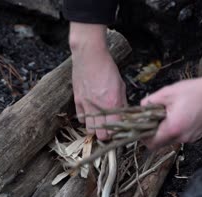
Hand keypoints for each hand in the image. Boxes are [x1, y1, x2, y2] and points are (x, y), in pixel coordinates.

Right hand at [69, 22, 126, 139]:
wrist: (90, 56)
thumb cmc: (108, 69)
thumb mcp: (121, 87)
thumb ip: (122, 104)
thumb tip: (124, 117)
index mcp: (112, 104)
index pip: (115, 130)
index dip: (118, 134)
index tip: (120, 133)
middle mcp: (98, 107)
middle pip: (101, 135)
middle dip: (106, 135)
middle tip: (110, 131)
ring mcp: (86, 105)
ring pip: (89, 129)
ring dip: (95, 129)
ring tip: (100, 124)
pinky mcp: (77, 101)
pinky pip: (81, 118)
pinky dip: (86, 120)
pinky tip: (91, 115)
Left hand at [141, 58, 201, 149]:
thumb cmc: (195, 91)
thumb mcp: (168, 92)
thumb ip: (150, 101)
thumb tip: (141, 108)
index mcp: (174, 128)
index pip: (151, 143)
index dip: (143, 136)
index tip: (140, 126)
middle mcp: (182, 137)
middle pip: (160, 143)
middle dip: (153, 134)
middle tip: (151, 119)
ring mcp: (191, 138)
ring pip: (170, 140)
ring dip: (164, 131)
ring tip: (165, 114)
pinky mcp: (196, 135)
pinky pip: (180, 136)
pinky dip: (174, 129)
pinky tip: (177, 115)